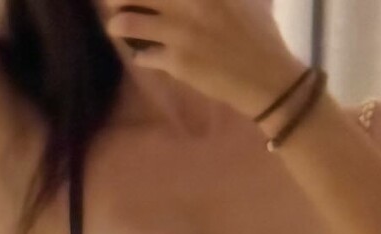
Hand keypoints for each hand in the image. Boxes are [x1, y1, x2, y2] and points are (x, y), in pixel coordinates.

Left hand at [101, 0, 306, 121]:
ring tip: (116, 24)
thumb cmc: (261, 34)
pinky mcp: (179, 62)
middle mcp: (191, 2)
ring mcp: (182, 32)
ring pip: (131, 21)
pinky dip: (140, 55)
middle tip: (112, 0)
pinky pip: (145, 55)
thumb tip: (194, 0)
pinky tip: (142, 54)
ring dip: (119, 22)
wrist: (269, 79)